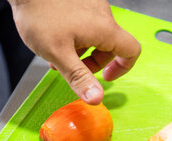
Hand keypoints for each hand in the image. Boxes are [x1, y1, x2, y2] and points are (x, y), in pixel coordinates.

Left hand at [9, 0, 140, 104]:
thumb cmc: (39, 14)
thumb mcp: (59, 54)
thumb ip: (79, 78)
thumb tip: (96, 99)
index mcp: (104, 29)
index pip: (131, 50)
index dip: (122, 68)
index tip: (105, 77)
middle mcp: (102, 14)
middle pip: (110, 46)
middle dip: (92, 62)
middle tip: (72, 69)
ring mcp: (91, 5)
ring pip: (94, 35)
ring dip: (80, 50)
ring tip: (57, 55)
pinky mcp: (80, 1)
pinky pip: (84, 23)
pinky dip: (74, 36)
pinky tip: (54, 39)